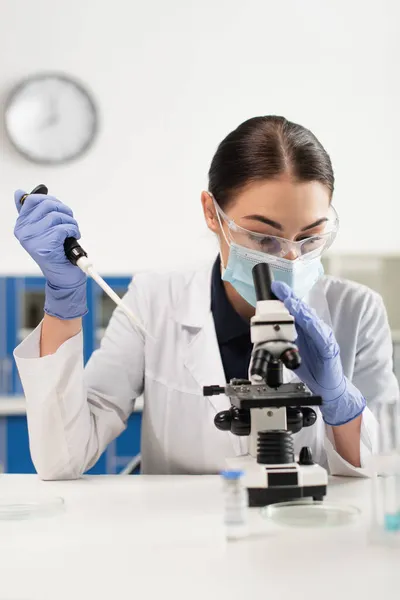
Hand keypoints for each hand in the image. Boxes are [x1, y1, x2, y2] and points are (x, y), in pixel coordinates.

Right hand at [14, 190, 86, 319]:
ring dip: (70, 222)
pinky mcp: (46, 246)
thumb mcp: (41, 230)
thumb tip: (20, 193)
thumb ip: (32, 213)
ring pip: (57, 216)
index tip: (58, 209)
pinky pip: (63, 228)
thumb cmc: (55, 252)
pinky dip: (72, 231)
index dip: (50, 200)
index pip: (32, 200)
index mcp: (21, 226)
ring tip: (71, 231)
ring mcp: (33, 240)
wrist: (63, 276)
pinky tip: (72, 237)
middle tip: (69, 221)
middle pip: (47, 205)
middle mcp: (24, 232)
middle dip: (64, 211)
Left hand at [271, 280, 365, 425]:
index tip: (276, 288)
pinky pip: (321, 336)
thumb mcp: (293, 351)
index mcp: (307, 330)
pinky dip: (314, 327)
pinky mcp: (330, 349)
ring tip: (290, 301)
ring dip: (300, 310)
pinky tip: (308, 321)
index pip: (296, 311)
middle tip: (280, 288)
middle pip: (303, 311)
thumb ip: (285, 340)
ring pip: (311, 320)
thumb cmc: (313, 368)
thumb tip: (268, 331)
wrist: (328, 387)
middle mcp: (317, 330)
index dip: (286, 298)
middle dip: (290, 298)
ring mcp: (325, 338)